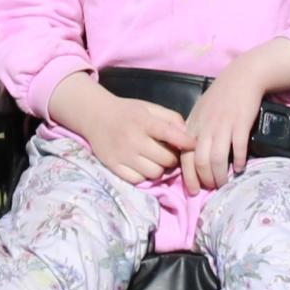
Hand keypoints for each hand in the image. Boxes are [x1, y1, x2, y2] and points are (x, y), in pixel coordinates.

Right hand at [49, 74, 192, 184]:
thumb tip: (188, 135)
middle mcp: (133, 139)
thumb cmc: (128, 112)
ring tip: (156, 160)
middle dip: (172, 158)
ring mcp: (123, 155)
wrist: (96, 116)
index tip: (194, 145)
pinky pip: (138, 180)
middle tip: (170, 153)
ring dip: (160, 168)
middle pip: (165, 159)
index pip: (169, 134)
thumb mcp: (150, 108)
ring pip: (154, 173)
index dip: (185, 142)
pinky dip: (144, 176)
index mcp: (144, 122)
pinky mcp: (114, 167)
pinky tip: (143, 166)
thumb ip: (171, 118)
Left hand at [181, 57, 267, 193]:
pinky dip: (238, 162)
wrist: (242, 77)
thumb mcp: (200, 112)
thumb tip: (191, 157)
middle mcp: (205, 127)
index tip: (195, 190)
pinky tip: (240, 168)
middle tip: (213, 188)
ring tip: (225, 183)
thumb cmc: (220, 96)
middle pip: (200, 161)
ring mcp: (223, 126)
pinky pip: (238, 148)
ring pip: (217, 159)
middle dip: (206, 180)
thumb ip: (194, 132)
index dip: (189, 177)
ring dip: (220, 175)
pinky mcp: (240, 124)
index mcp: (193, 125)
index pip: (184, 156)